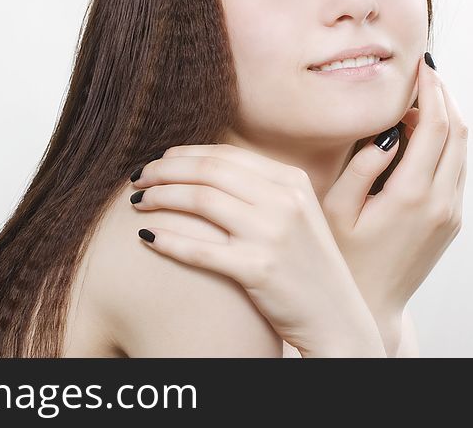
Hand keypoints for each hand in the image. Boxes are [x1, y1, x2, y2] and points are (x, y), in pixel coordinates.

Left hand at [129, 145, 385, 356]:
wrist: (335, 318)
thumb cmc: (305, 267)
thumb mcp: (295, 214)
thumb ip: (260, 189)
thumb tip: (202, 169)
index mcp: (292, 180)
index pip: (226, 154)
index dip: (184, 155)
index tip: (159, 162)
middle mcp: (284, 201)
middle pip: (208, 171)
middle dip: (164, 171)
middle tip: (138, 178)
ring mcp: (272, 234)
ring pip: (199, 200)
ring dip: (160, 198)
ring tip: (137, 203)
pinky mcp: (258, 269)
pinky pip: (198, 248)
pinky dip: (167, 239)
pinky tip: (146, 238)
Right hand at [322, 54, 467, 327]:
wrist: (372, 306)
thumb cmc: (344, 259)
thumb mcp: (338, 211)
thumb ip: (361, 167)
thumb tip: (387, 133)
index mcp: (412, 195)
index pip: (435, 126)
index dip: (430, 91)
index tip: (419, 67)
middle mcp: (441, 201)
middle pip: (458, 131)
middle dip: (443, 96)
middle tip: (423, 72)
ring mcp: (451, 212)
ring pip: (462, 149)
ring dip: (447, 117)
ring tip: (422, 97)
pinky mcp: (451, 220)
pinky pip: (456, 168)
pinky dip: (445, 142)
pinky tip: (422, 134)